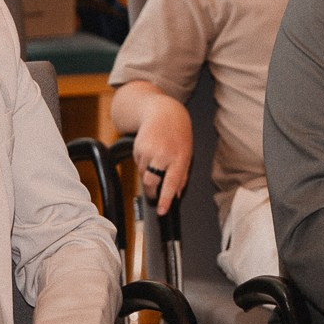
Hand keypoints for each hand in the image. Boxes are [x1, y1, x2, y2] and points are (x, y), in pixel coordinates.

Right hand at [132, 94, 193, 216]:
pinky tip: (151, 152)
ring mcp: (149, 150)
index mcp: (179, 158)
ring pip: (143, 174)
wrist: (163, 112)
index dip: (165, 199)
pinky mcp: (138, 147)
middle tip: (154, 195)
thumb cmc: (178, 135)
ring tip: (157, 161)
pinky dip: (143, 164)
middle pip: (150, 182)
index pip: (171, 182)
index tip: (162, 211)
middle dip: (151, 192)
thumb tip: (175, 196)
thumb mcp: (186, 154)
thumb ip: (181, 176)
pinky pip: (138, 164)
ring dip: (148, 174)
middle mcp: (163, 155)